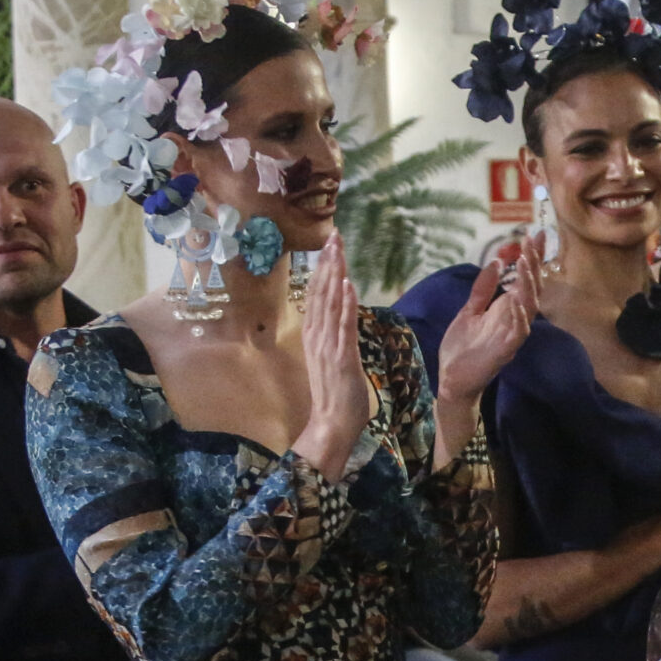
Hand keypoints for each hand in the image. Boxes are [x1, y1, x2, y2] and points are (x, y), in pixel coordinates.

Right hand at [293, 234, 372, 481]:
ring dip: (334, 274)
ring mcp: (328, 345)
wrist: (332, 425)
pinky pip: (343, 325)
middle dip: (328, 262)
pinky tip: (346, 283)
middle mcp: (317, 336)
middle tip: (334, 235)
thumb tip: (342, 321)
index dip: (323, 269)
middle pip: (321, 292)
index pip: (318, 295)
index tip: (329, 246)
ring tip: (338, 248)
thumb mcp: (334, 361)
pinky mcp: (342, 356)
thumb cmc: (336, 396)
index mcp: (315, 336)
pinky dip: (344, 303)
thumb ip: (335, 339)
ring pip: (330, 302)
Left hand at [433, 234, 541, 458]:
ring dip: (527, 286)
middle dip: (532, 265)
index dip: (530, 258)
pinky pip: (517, 334)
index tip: (533, 235)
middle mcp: (514, 320)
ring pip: (528, 307)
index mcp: (507, 309)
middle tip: (531, 242)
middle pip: (530, 288)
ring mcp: (511, 335)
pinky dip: (519, 318)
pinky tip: (516, 302)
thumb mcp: (470, 309)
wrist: (452, 379)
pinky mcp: (504, 351)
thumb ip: (484, 288)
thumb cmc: (463, 347)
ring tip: (524, 263)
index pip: (524, 279)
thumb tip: (496, 260)